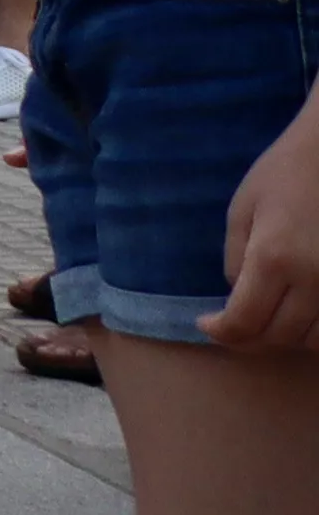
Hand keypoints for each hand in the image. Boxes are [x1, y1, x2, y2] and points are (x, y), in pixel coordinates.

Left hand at [210, 104, 318, 352]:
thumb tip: (237, 296)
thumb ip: (235, 258)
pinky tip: (303, 315)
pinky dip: (318, 332)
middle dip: (250, 337)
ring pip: (315, 341)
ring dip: (288, 338)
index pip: (244, 321)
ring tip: (269, 318)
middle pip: (280, 337)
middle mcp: (314, 282)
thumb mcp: (243, 209)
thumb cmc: (285, 173)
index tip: (207, 324)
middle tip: (233, 325)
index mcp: (274, 259)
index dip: (221, 332)